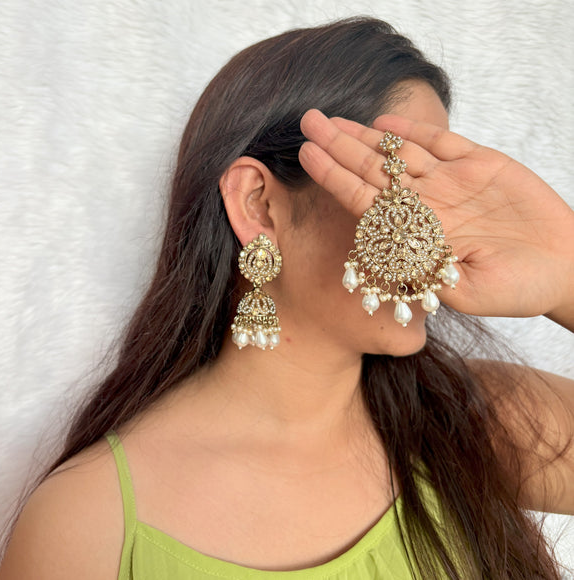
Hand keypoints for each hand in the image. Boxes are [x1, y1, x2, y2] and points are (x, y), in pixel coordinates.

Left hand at [298, 109, 573, 318]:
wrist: (564, 267)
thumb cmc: (518, 288)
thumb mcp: (468, 292)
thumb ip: (431, 276)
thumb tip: (390, 262)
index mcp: (415, 234)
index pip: (364, 201)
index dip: (335, 177)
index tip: (307, 156)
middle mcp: (426, 204)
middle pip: (372, 170)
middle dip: (339, 146)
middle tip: (308, 122)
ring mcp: (450, 182)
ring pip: (399, 153)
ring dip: (366, 135)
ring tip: (333, 118)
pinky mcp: (479, 163)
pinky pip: (440, 142)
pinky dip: (414, 130)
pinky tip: (385, 122)